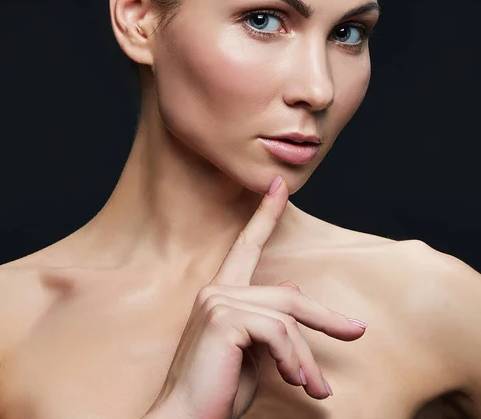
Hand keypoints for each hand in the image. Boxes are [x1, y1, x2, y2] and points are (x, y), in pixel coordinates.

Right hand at [143, 175, 367, 418]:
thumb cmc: (220, 390)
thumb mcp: (254, 353)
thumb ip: (271, 322)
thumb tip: (295, 292)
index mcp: (221, 293)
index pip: (246, 245)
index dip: (264, 213)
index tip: (278, 185)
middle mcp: (216, 289)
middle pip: (287, 295)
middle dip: (325, 318)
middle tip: (357, 332)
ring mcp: (217, 300)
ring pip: (287, 316)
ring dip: (305, 357)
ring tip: (315, 389)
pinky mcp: (223, 318)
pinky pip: (278, 332)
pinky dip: (293, 360)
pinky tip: (293, 382)